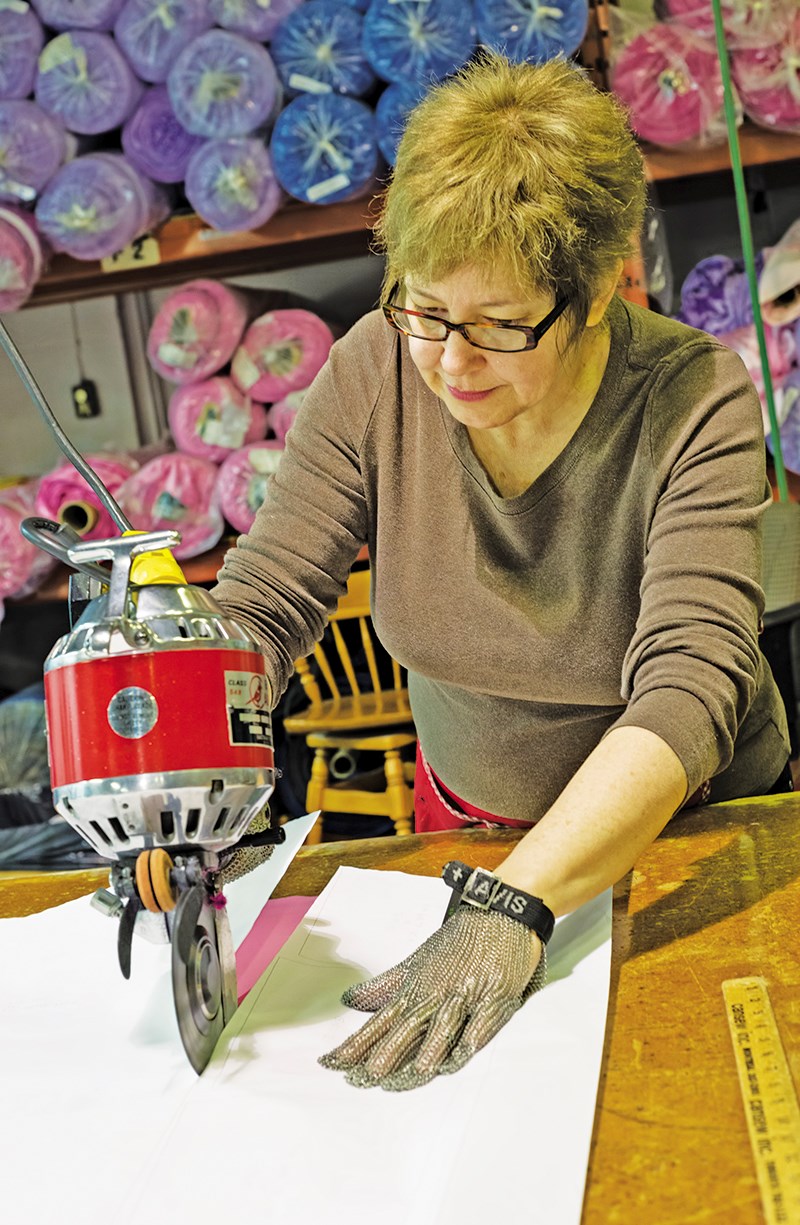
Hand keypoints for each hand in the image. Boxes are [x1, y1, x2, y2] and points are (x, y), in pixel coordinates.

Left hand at [319, 905, 545, 1090]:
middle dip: (384, 1056)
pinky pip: (482, 1022)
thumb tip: (349, 1000)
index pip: (380, 1020)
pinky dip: (470, 1039)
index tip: (332, 1063)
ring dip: (424, 1053)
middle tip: (361, 1080)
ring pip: (442, 1028)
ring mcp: (467, 994)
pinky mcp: (496, 996)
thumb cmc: (458, 941)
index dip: (357, 1043)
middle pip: (406, 1028)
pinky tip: (458, 1056)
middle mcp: (437, 993)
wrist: (500, 912)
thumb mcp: (416, 962)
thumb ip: (384, 986)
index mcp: (415, 986)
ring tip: (406, 1077)